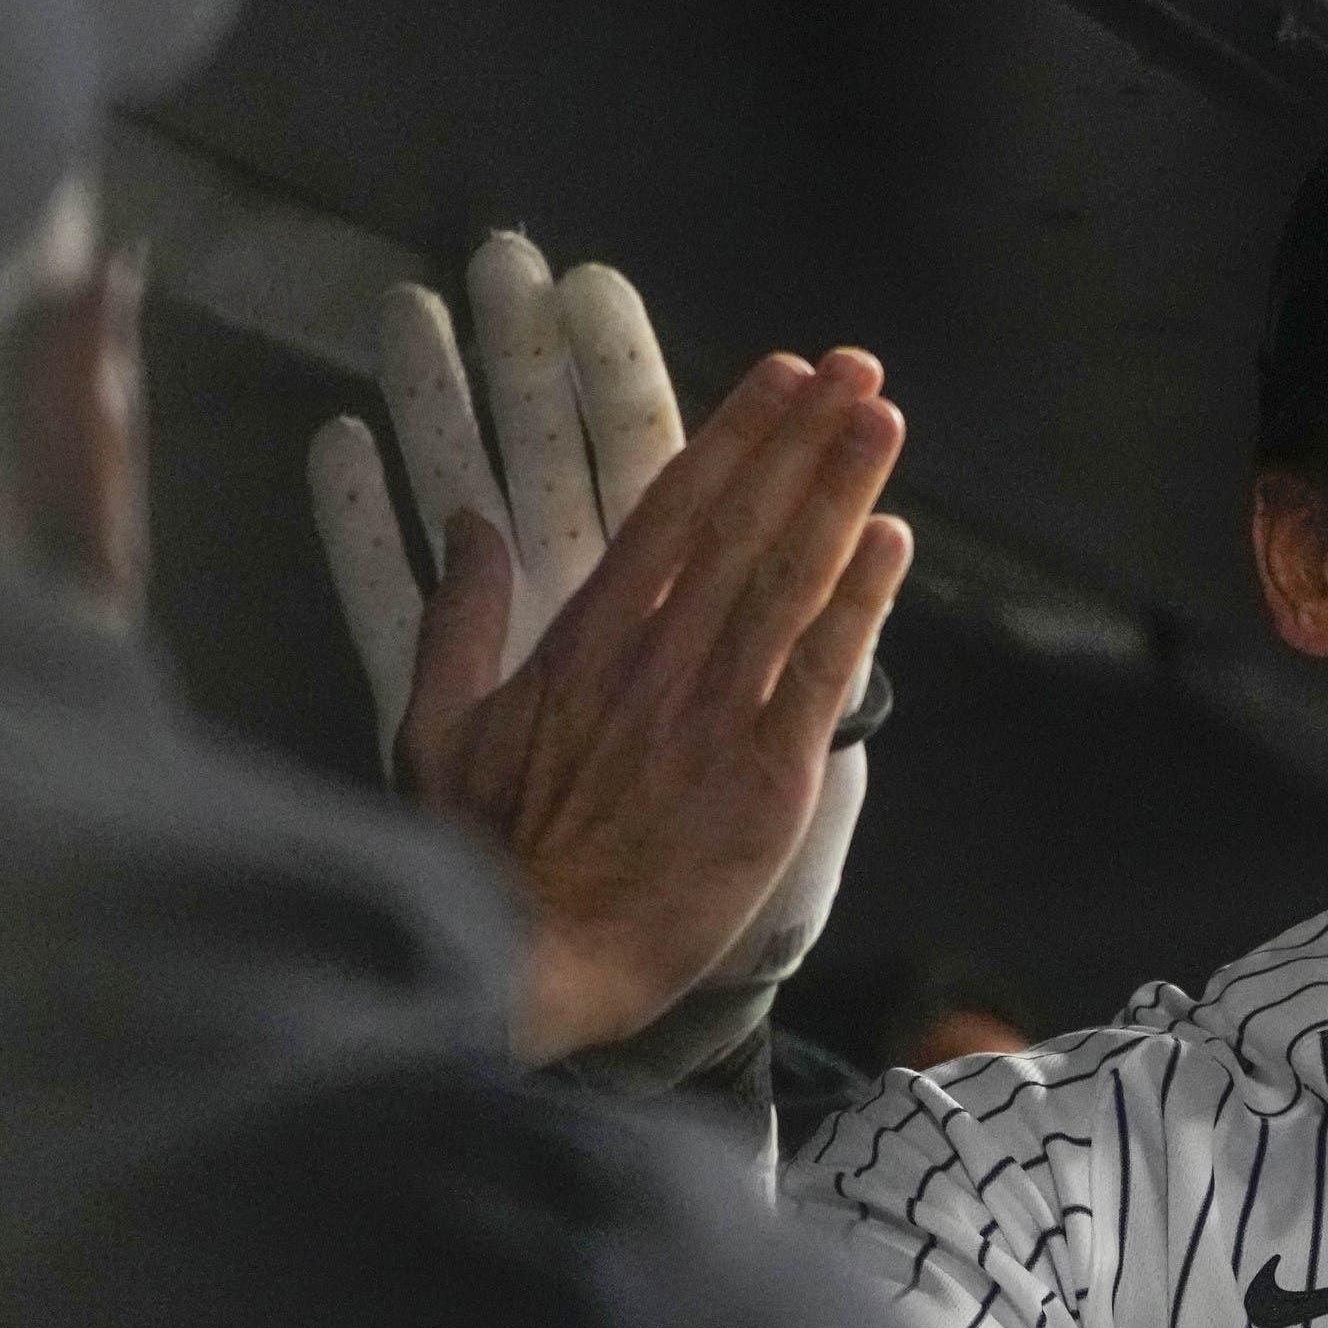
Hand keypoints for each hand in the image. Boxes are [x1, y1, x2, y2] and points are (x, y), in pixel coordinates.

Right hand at [305, 236, 895, 1064]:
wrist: (529, 961)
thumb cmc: (475, 856)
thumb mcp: (436, 725)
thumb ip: (456, 617)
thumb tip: (466, 520)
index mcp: (584, 640)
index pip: (672, 509)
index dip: (734, 437)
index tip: (778, 377)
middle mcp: (657, 658)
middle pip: (744, 523)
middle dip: (802, 439)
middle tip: (855, 367)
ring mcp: (715, 712)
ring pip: (789, 577)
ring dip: (840, 491)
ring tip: (881, 417)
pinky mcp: (767, 777)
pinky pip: (824, 671)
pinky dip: (859, 601)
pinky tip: (892, 539)